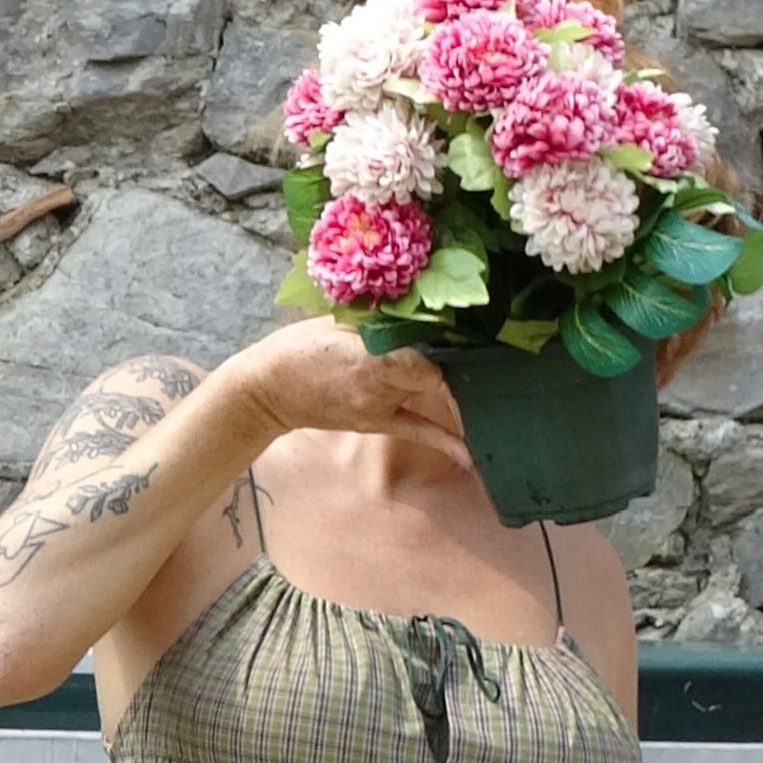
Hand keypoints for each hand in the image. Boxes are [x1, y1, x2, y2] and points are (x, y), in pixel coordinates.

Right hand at [229, 318, 472, 468]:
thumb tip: (421, 306)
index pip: (425, 355)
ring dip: (459, 394)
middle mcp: (379, 385)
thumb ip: (380, 318)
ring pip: (430, 396)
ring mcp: (378, 408)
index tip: (476, 335)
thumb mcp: (337, 321)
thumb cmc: (299, 346)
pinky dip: (448, 442)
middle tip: (496, 357)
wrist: (266, 389)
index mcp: (370, 355)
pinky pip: (418, 431)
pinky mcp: (376, 423)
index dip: (452, 346)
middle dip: (463, 365)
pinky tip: (473, 457)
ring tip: (496, 394)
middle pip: (435, 374)